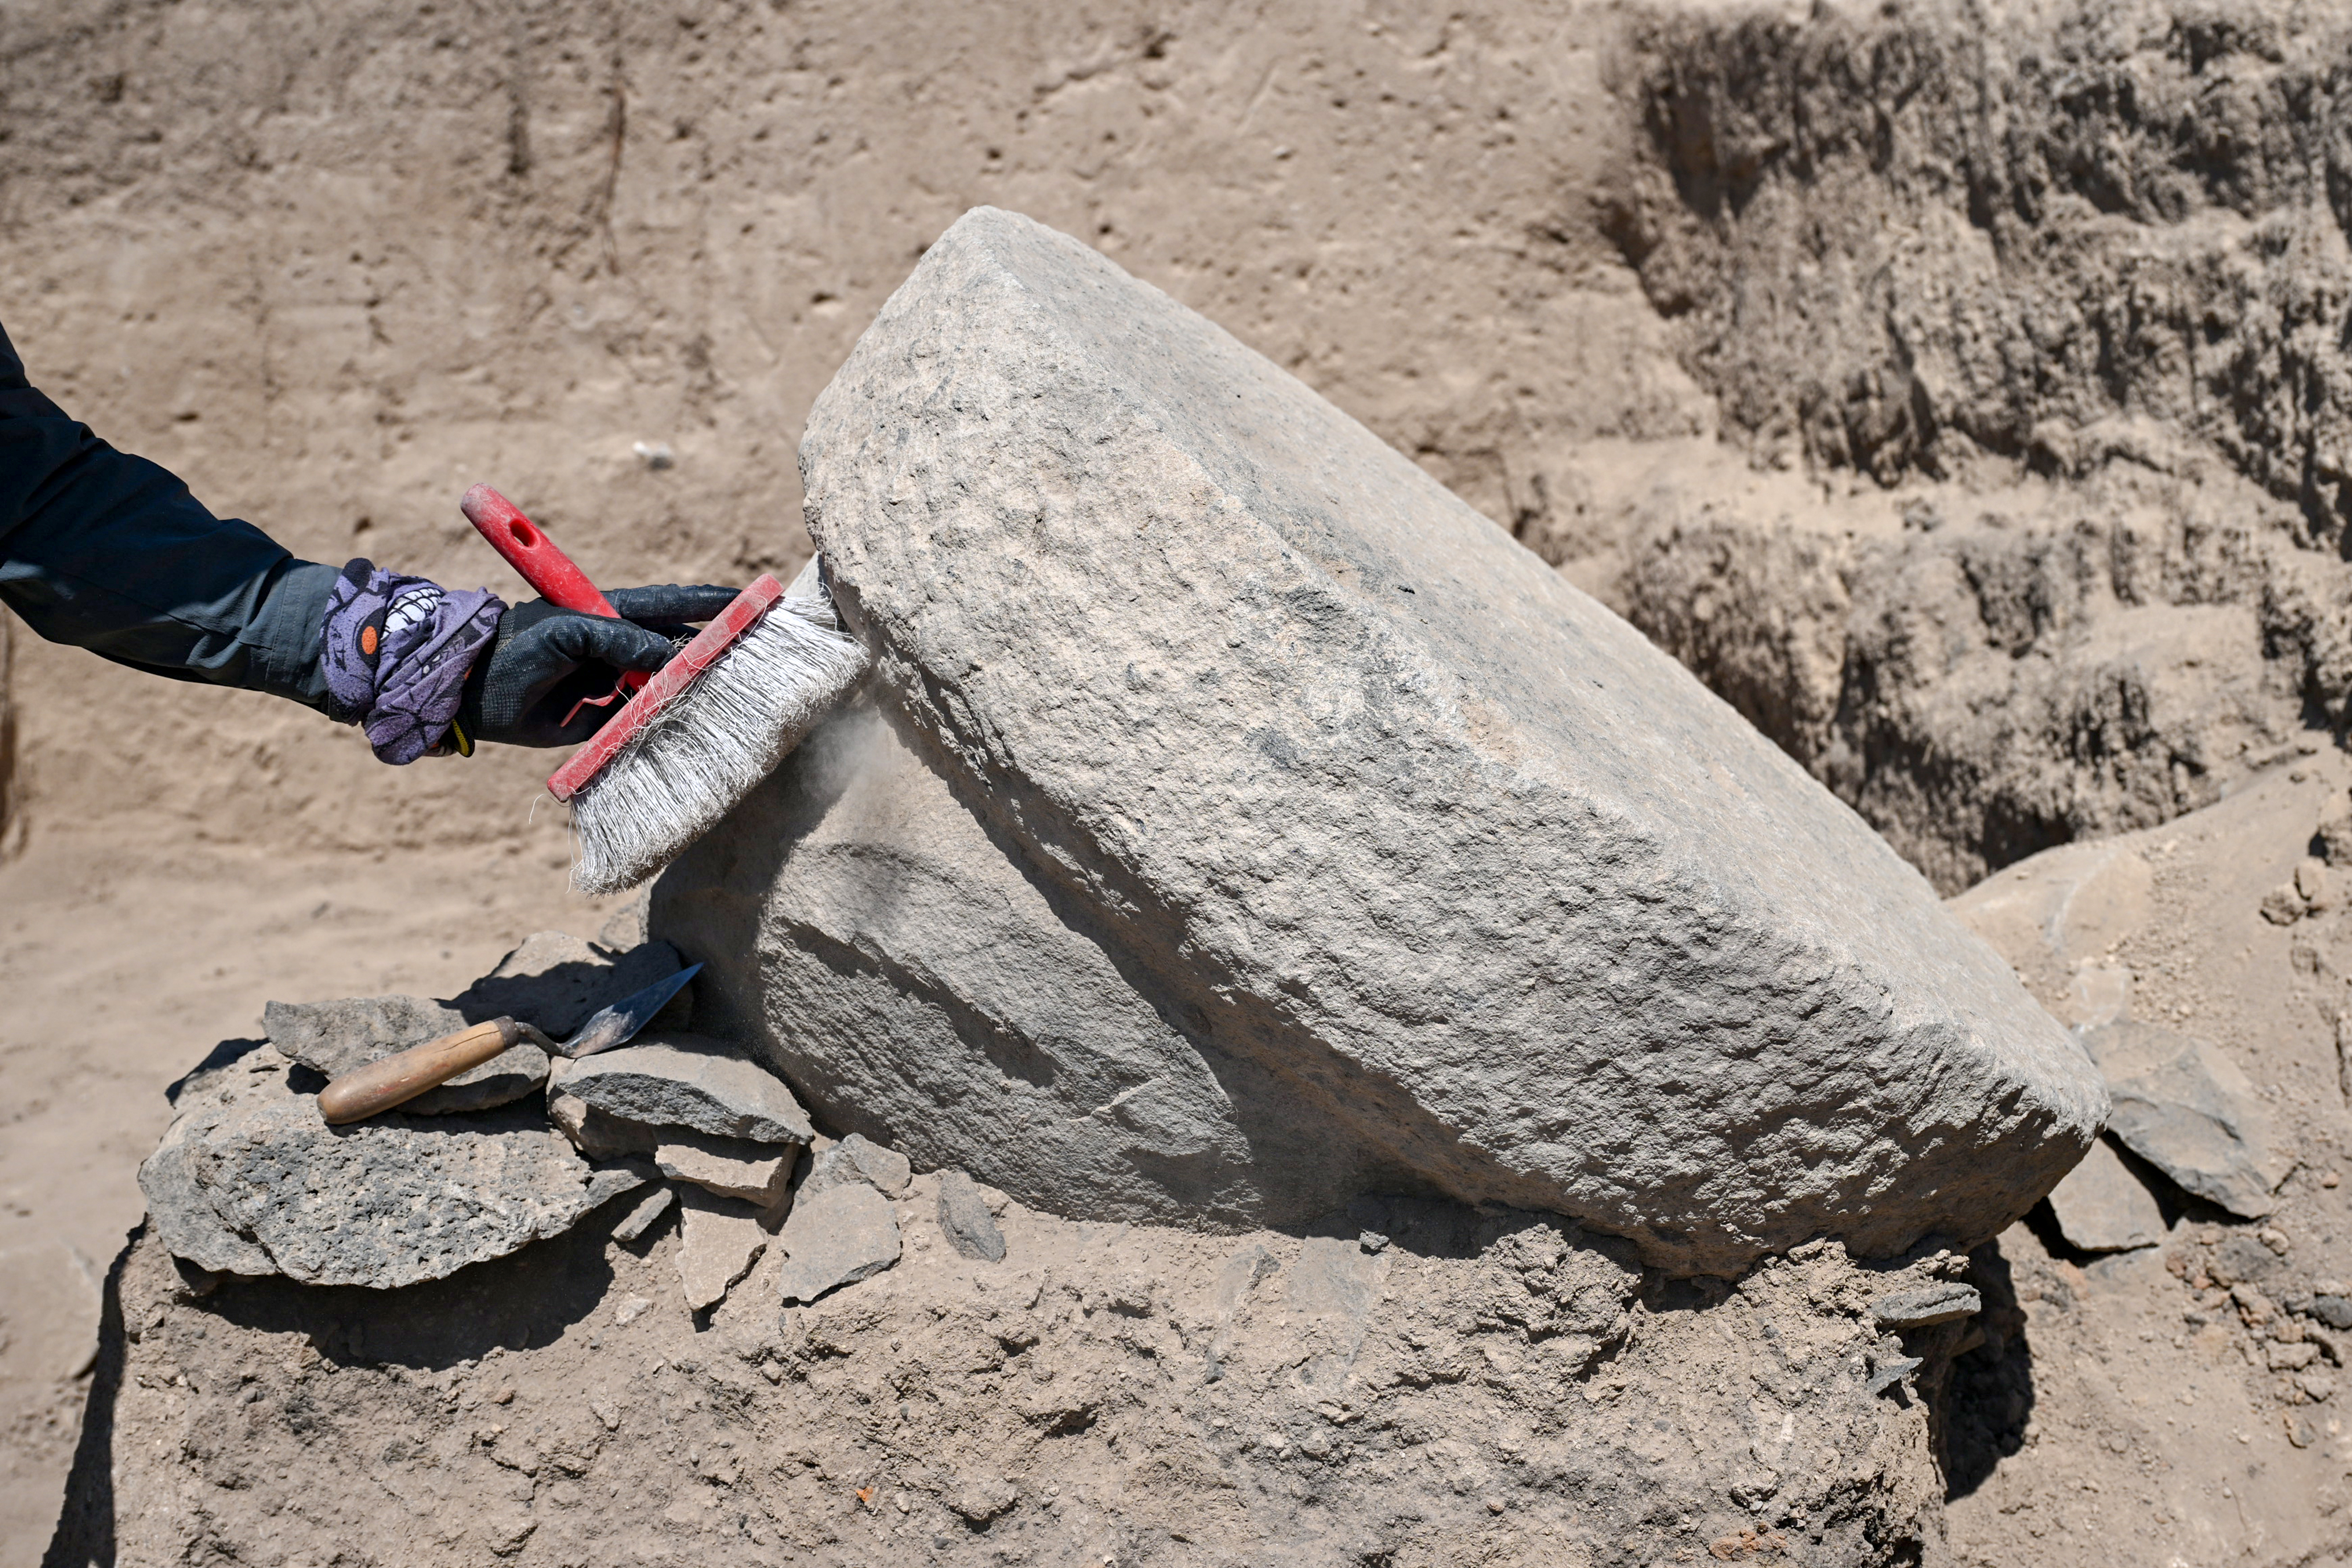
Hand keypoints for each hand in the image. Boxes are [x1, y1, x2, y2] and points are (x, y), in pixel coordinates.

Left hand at [456, 584, 741, 747]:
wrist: (472, 694)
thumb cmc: (516, 647)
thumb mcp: (566, 631)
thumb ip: (618, 637)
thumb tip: (669, 656)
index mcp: (612, 616)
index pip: (673, 605)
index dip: (711, 604)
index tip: (752, 602)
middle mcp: (621, 649)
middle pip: (679, 648)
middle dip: (714, 652)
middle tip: (755, 657)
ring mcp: (616, 684)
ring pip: (667, 687)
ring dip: (693, 692)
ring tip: (730, 694)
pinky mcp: (606, 721)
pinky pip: (644, 722)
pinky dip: (665, 723)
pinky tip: (689, 725)